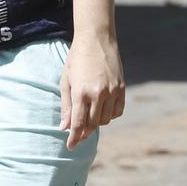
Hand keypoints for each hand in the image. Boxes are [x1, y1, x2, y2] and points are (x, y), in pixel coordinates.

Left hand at [61, 30, 126, 149]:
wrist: (96, 39)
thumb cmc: (77, 59)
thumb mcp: (66, 81)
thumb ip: (66, 106)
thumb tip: (64, 128)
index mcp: (81, 93)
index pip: (78, 124)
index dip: (74, 138)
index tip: (70, 146)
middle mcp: (98, 94)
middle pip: (92, 124)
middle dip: (84, 132)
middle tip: (78, 134)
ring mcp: (112, 91)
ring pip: (106, 120)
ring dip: (97, 122)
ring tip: (89, 117)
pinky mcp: (121, 87)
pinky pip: (117, 111)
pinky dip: (110, 115)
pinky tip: (102, 110)